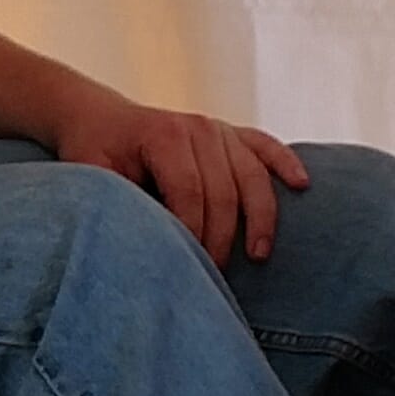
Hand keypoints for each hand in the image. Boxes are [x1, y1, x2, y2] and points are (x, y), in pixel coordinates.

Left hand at [60, 91, 308, 262]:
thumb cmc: (94, 152)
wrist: (100, 118)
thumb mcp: (92, 174)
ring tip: (258, 255)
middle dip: (221, 238)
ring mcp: (218, 128)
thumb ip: (115, 199)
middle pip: (224, 191)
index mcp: (165, 134)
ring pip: (252, 176)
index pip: (190, 192)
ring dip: (260, 217)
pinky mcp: (232, 133)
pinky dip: (285, 163)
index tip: (188, 268)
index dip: (191, 233)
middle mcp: (198, 128)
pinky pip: (266, 146)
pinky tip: (303, 184)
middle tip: (214, 277)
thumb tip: (143, 239)